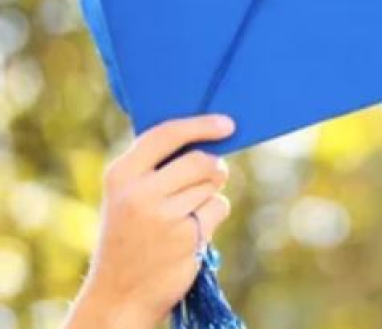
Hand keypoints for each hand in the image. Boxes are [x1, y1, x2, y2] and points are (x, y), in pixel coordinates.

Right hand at [64, 115, 235, 328]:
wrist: (120, 292)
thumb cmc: (130, 236)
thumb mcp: (127, 197)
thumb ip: (157, 168)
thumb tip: (208, 141)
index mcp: (120, 174)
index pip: (166, 135)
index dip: (201, 125)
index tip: (227, 124)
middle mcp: (139, 192)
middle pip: (202, 161)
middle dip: (213, 168)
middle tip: (206, 181)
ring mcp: (163, 215)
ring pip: (213, 185)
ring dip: (208, 196)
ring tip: (183, 216)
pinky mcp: (187, 236)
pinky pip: (218, 207)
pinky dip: (212, 216)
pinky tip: (191, 232)